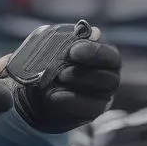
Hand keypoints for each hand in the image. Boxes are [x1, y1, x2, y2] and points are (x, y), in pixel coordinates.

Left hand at [0, 26, 121, 133]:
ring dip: (79, 85)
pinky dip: (71, 101)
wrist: (36, 88)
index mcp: (104, 56)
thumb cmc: (50, 60)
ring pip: (101, 94)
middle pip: (110, 77)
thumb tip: (93, 33)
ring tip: (58, 80)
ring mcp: (102, 97)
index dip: (94, 52)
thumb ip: (71, 38)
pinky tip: (54, 96)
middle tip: (62, 72)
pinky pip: (89, 109)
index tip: (72, 51)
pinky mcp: (92, 112)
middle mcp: (109, 77)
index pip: (109, 55)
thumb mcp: (55, 45)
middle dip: (85, 73)